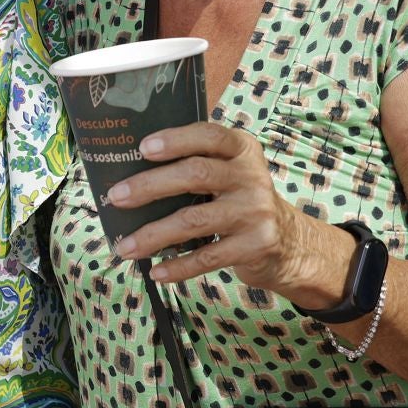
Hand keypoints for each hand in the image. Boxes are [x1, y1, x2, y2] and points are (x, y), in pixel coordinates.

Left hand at [106, 122, 324, 291]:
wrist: (291, 243)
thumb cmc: (241, 201)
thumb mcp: (231, 174)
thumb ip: (197, 165)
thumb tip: (129, 174)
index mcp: (242, 150)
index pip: (209, 136)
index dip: (176, 139)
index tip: (143, 148)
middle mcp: (252, 177)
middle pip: (195, 174)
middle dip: (150, 186)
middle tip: (115, 197)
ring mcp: (256, 212)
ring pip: (194, 220)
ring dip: (153, 235)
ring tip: (124, 248)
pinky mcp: (256, 245)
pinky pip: (208, 257)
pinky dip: (178, 266)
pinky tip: (156, 271)